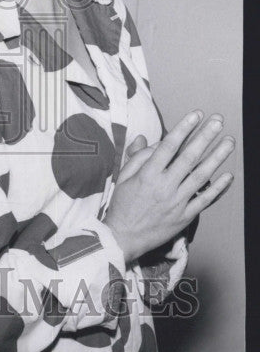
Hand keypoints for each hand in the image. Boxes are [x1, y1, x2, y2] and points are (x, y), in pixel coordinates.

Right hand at [104, 111, 233, 262]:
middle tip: (218, 121)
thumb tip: (147, 138)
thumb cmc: (122, 205)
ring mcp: (177, 202)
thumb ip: (137, 156)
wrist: (124, 237)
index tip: (196, 114)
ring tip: (229, 142)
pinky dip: (218, 187)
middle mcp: (164, 186)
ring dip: (218, 157)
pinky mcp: (185, 216)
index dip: (184, 128)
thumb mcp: (123, 177)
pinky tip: (229, 175)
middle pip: (189, 157)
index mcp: (147, 174)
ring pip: (202, 175)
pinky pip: (205, 199)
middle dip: (205, 136)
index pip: (169, 146)